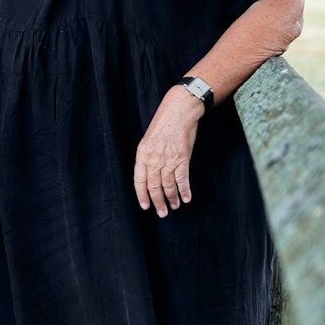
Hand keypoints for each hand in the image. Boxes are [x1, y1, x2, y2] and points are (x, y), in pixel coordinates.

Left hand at [134, 87, 204, 215]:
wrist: (178, 112)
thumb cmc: (164, 124)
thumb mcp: (148, 140)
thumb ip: (148, 157)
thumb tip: (151, 175)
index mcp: (142, 154)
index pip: (139, 181)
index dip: (142, 195)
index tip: (145, 206)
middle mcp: (153, 159)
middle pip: (154, 186)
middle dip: (158, 201)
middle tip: (162, 212)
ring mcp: (168, 160)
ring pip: (168, 185)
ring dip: (171, 198)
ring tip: (174, 206)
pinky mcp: (182, 159)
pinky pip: (182, 179)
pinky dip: (184, 190)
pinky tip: (186, 198)